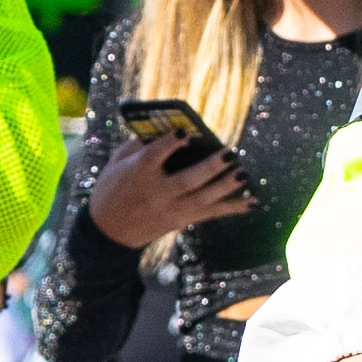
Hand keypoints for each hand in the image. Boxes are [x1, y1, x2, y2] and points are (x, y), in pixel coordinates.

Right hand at [86, 135, 245, 248]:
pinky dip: (233, 208)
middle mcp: (157, 192)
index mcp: (138, 173)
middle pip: (188, 180)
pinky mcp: (180, 221)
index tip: (185, 130)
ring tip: (244, 174)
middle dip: (211, 167)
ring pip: (203, 199)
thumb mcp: (116, 163)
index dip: (170, 142)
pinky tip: (252, 201)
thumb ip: (137, 146)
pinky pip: (211, 214)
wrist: (108, 233)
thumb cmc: (111, 190)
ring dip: (226, 186)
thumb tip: (164, 128)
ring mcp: (171, 209)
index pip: (155, 155)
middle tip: (231, 153)